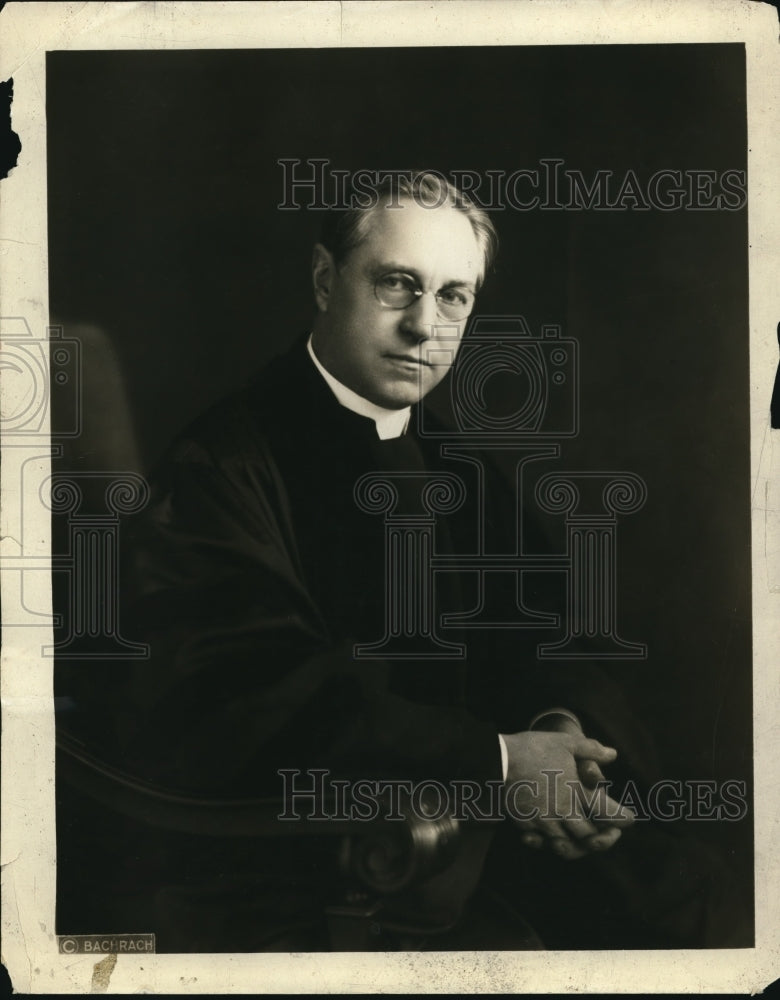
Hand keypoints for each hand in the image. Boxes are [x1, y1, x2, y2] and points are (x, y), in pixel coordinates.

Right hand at [502, 730, 634, 859]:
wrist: (498, 760)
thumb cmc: (533, 749)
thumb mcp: (565, 742)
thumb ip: (591, 749)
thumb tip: (612, 754)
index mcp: (577, 794)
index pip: (608, 814)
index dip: (623, 819)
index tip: (630, 818)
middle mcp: (563, 813)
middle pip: (589, 838)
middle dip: (602, 839)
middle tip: (609, 834)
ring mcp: (543, 823)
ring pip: (566, 846)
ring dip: (578, 845)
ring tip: (581, 838)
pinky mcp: (526, 825)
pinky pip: (542, 843)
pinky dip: (550, 843)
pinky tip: (551, 836)